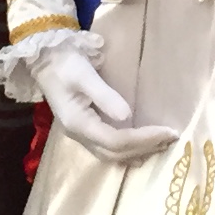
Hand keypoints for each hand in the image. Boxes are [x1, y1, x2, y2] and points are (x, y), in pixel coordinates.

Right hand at [29, 32, 174, 167]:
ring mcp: (79, 134)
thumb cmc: (65, 63)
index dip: (144, 139)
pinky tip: (140, 148)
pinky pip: (107, 148)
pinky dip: (126, 150)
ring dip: (137, 153)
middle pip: (115, 152)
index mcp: (79, 123)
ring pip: (111, 155)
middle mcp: (79, 134)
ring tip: (161, 146)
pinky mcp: (83, 129)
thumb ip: (105, 96)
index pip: (117, 140)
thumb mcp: (85, 75)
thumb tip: (128, 115)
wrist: (44, 59)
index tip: (168, 131)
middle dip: (144, 148)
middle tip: (170, 139)